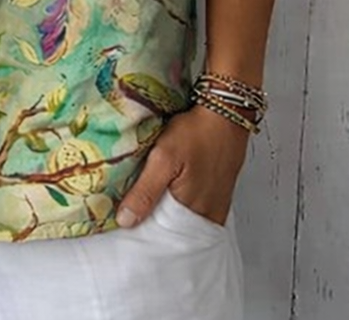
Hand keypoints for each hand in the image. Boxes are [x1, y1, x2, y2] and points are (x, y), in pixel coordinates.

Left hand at [116, 103, 249, 227]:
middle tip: (130, 206)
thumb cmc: (197, 133)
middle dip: (151, 221)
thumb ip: (145, 191)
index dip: (140, 228)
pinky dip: (179, 203)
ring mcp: (214, 206)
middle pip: (172, 230)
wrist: (226, 113)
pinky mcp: (217, 195)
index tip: (121, 220)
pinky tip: (168, 188)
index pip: (160, 236)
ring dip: (165, 210)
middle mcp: (207, 216)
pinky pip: (194, 208)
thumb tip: (126, 220)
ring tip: (146, 195)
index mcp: (193, 214)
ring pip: (182, 219)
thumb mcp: (164, 158)